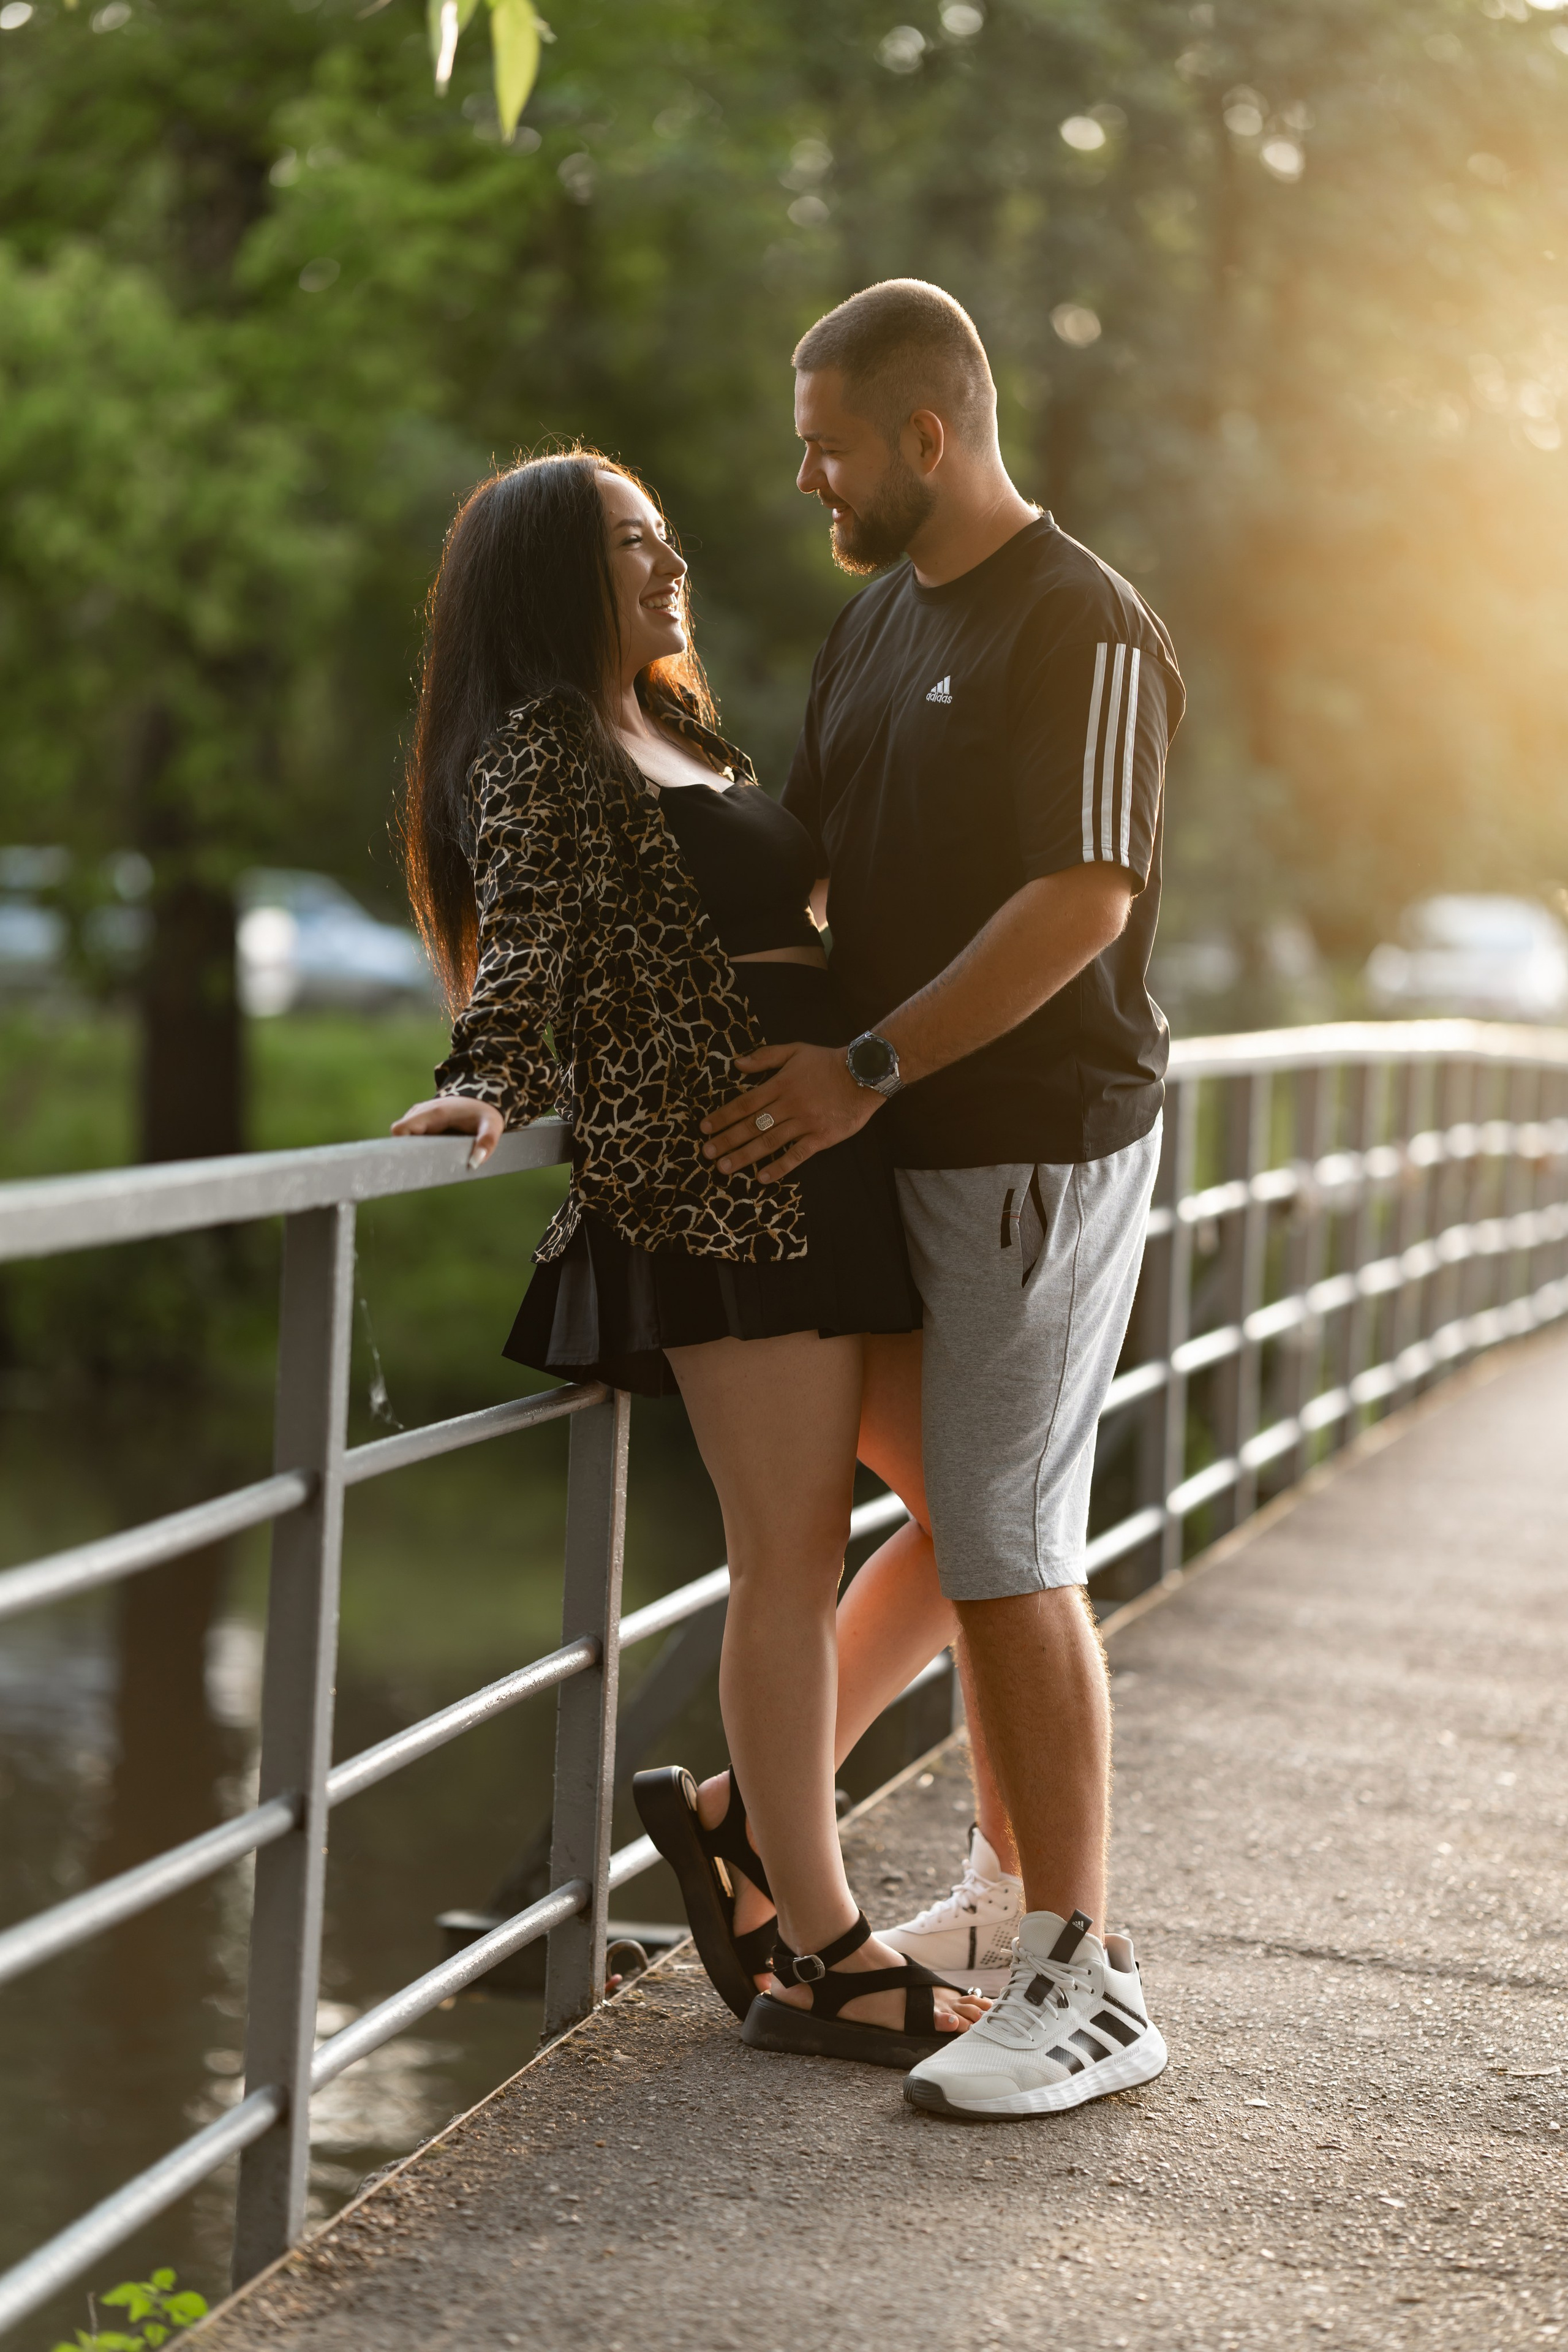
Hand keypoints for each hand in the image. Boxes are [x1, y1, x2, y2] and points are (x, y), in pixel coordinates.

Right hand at [391, 1094, 504, 1168]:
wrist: (481, 1099)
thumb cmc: (484, 1112)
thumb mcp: (492, 1125)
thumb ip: (486, 1142)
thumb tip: (474, 1163)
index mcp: (433, 1113)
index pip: (401, 1129)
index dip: (400, 1146)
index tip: (412, 1162)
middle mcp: (421, 1114)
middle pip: (401, 1137)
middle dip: (408, 1153)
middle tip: (424, 1168)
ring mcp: (420, 1118)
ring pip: (406, 1138)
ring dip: (415, 1151)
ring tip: (430, 1164)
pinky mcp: (423, 1124)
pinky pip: (413, 1137)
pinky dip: (419, 1148)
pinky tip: (431, 1158)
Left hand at [700, 1041, 880, 1181]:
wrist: (865, 1074)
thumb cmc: (828, 1062)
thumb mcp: (796, 1050)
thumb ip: (766, 1057)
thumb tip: (737, 1064)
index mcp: (780, 1085)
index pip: (745, 1103)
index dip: (723, 1116)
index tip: (704, 1127)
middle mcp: (789, 1105)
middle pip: (752, 1125)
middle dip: (727, 1140)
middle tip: (706, 1153)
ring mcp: (805, 1123)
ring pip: (769, 1141)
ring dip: (745, 1156)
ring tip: (724, 1168)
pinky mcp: (821, 1137)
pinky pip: (797, 1155)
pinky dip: (779, 1167)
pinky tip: (762, 1178)